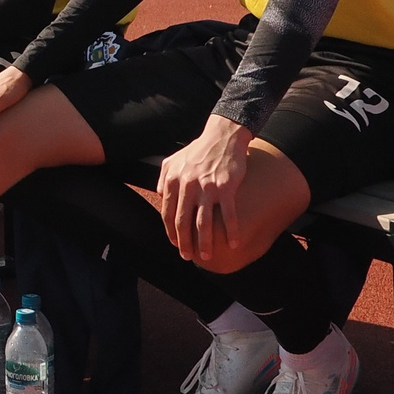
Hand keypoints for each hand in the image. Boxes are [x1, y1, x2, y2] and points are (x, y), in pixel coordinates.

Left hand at [158, 117, 254, 264]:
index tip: (175, 244)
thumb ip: (163, 178)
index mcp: (173, 180)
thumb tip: (160, 194)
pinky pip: (228, 215)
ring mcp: (207, 187)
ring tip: (206, 256)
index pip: (168, 212)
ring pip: (203, 223)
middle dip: (185, 243)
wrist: (222, 136)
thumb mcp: (173, 160)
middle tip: (188, 257)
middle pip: (183, 222)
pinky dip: (231, 231)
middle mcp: (187, 185)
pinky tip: (233, 243)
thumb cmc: (198, 150)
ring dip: (205, 243)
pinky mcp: (226, 188)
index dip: (171, 231)